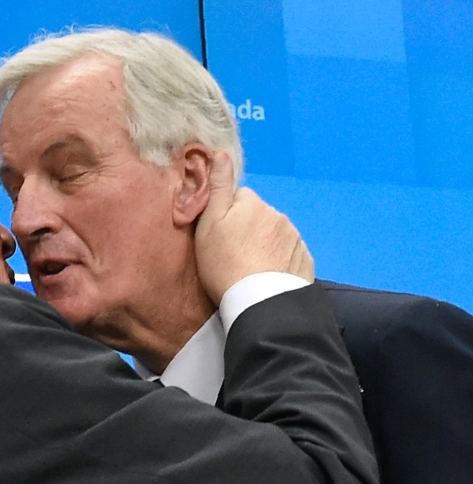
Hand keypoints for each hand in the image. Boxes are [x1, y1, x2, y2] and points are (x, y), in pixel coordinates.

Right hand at [195, 151, 313, 304]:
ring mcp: (294, 237)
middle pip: (258, 214)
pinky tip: (268, 274)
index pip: (238, 197)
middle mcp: (277, 214)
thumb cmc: (224, 263)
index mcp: (253, 204)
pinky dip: (279, 258)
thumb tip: (222, 152)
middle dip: (248, 226)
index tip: (220, 234)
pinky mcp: (304, 259)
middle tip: (234, 252)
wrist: (258, 302)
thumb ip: (218, 186)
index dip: (227, 214)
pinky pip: (288, 252)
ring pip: (274, 232)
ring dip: (264, 242)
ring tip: (251, 266)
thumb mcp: (209, 224)